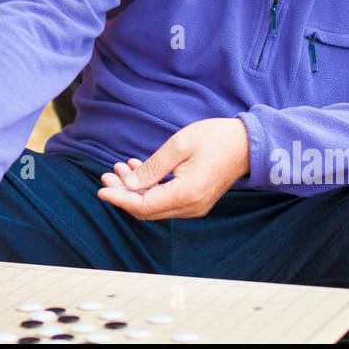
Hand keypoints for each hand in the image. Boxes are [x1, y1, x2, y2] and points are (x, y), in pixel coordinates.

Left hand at [97, 118, 249, 219]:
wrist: (248, 143)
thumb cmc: (215, 138)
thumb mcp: (179, 145)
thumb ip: (152, 168)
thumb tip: (127, 185)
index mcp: (186, 194)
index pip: (143, 206)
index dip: (119, 198)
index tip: (100, 188)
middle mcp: (190, 207)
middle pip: (146, 210)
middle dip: (123, 194)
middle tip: (107, 173)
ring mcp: (195, 207)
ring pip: (155, 207)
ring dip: (135, 191)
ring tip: (119, 168)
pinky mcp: (196, 201)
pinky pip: (166, 201)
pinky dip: (149, 189)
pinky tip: (137, 171)